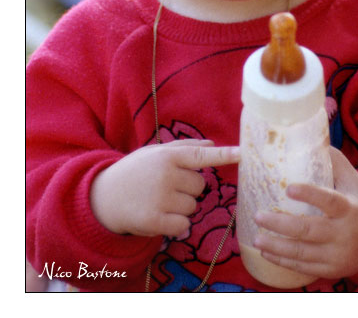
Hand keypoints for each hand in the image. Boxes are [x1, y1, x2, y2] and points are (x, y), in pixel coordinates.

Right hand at [90, 139, 239, 237]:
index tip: (243, 153)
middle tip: (166, 187)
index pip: (200, 156)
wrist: (103, 196)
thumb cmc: (135, 171)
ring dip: (181, 207)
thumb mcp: (155, 152)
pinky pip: (183, 224)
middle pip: (200, 186)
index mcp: (167, 156)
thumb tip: (212, 144)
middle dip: (188, 188)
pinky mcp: (155, 220)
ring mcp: (160, 198)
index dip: (224, 155)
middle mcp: (165, 175)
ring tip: (159, 200)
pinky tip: (158, 215)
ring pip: (193, 206)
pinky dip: (175, 224)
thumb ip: (185, 148)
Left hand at [253, 147, 357, 279]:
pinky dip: (283, 261)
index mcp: (348, 208)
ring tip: (256, 238)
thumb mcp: (351, 180)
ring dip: (277, 246)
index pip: (328, 201)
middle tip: (258, 215)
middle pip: (309, 230)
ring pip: (303, 253)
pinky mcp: (331, 270)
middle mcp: (343, 233)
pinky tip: (266, 252)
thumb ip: (332, 161)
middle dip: (281, 225)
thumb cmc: (357, 202)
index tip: (288, 188)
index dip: (309, 195)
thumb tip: (310, 136)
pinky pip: (304, 268)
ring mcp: (337, 255)